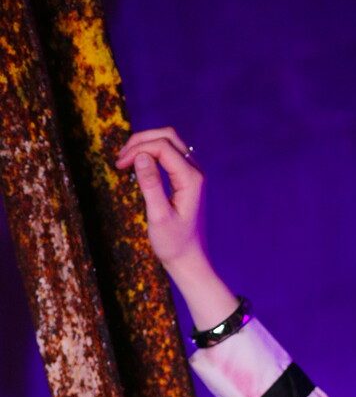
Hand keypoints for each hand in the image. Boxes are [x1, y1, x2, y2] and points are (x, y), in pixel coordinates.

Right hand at [115, 128, 237, 328]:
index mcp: (191, 179)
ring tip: (126, 160)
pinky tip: (138, 165)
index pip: (162, 147)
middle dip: (141, 140)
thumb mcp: (158, 216)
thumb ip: (150, 185)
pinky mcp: (186, 179)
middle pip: (167, 136)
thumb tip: (139, 156)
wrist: (189, 260)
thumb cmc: (174, 244)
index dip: (137, 149)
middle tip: (121, 158)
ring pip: (169, 142)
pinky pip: (169, 154)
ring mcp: (192, 174)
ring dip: (146, 144)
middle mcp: (195, 172)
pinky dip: (152, 153)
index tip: (119, 165)